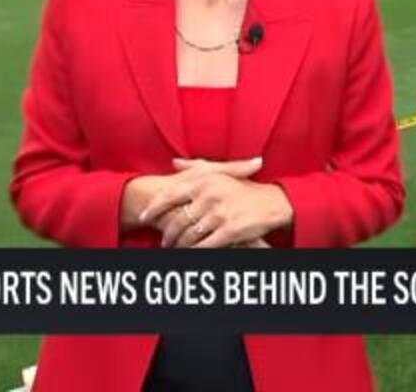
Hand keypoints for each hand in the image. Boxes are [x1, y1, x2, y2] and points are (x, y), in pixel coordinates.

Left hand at [139, 158, 293, 248]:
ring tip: (176, 248)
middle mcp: (209, 196)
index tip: (143, 216)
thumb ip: (195, 167)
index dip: (153, 207)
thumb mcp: (220, 172)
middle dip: (169, 233)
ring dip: (180, 245)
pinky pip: (204, 246)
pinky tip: (191, 253)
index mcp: (204, 181)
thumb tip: (174, 163)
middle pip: (177, 220)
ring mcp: (219, 214)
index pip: (169, 195)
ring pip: (189, 236)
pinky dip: (194, 251)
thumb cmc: (243, 187)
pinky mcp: (229, 230)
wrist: (272, 202)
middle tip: (165, 240)